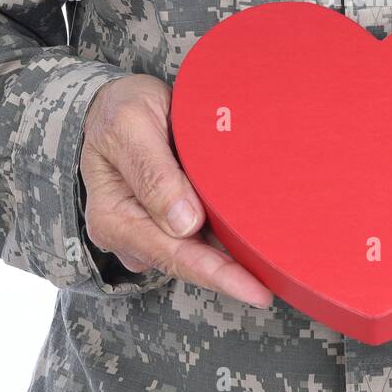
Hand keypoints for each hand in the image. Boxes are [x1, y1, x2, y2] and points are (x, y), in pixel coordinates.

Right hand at [80, 74, 272, 307]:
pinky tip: (257, 241)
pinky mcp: (167, 221)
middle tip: (277, 286)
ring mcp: (149, 230)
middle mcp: (130, 234)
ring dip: (234, 259)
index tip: (255, 289)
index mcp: (114, 217)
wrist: (116, 102)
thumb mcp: (130, 125)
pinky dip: (227, 240)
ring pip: (197, 252)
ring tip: (276, 266)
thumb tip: (183, 224)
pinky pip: (201, 236)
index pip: (172, 253)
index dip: (216, 274)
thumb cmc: (120, 110)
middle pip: (188, 262)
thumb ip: (152, 172)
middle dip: (232, 276)